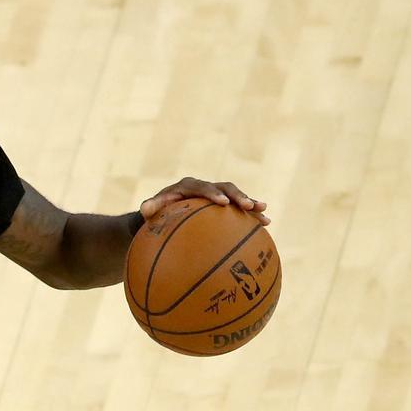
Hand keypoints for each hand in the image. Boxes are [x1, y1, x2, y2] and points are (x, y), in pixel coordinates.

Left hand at [140, 177, 269, 224]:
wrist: (165, 213)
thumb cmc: (157, 213)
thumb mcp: (152, 210)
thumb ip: (150, 207)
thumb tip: (145, 209)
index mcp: (188, 186)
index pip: (202, 187)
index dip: (212, 193)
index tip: (222, 203)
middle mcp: (205, 188)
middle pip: (225, 188)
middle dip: (238, 196)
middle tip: (248, 206)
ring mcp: (216, 195)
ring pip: (236, 196)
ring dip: (250, 202)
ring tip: (264, 212)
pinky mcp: (224, 205)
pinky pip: (239, 209)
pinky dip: (251, 214)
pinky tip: (265, 224)